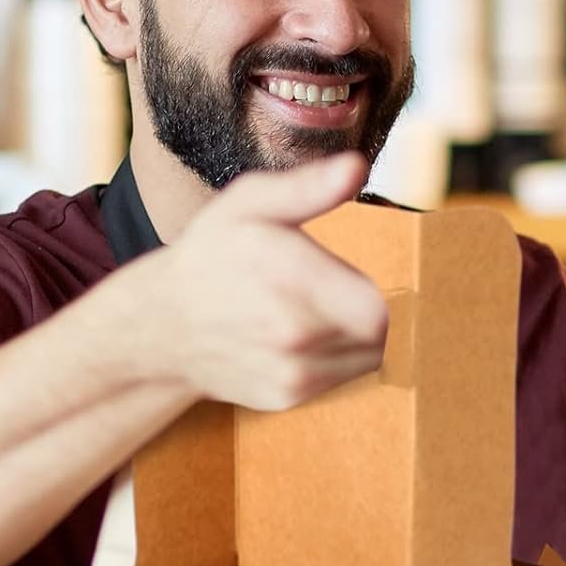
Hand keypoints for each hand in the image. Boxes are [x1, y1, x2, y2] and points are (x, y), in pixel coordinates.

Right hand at [147, 152, 388, 411]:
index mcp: (290, 278)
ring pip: (368, 360)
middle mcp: (292, 334)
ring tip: (336, 309)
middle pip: (384, 335)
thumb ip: (306, 188)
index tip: (404, 279)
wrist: (162, 325)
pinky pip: (343, 379)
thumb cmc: (211, 254)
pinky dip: (341, 358)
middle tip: (367, 289)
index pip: (381, 312)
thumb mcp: (249, 204)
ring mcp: (290, 373)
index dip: (402, 295)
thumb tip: (355, 168)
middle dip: (385, 311)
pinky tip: (314, 335)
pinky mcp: (288, 397)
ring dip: (366, 337)